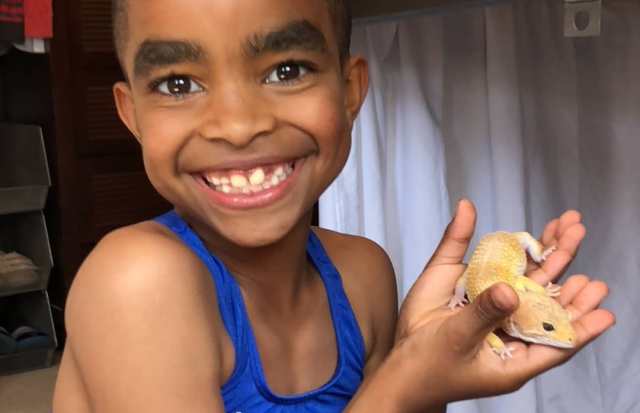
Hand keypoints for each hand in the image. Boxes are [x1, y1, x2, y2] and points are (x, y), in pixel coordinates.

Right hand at [393, 199, 614, 409]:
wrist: (398, 363)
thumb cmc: (430, 367)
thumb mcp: (459, 342)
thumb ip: (483, 313)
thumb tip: (510, 288)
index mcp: (515, 353)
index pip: (557, 338)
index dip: (581, 324)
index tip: (604, 307)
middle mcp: (508, 325)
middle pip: (545, 297)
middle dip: (565, 267)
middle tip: (578, 236)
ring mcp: (489, 303)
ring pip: (524, 277)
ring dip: (545, 252)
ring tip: (567, 229)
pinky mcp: (469, 286)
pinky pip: (486, 260)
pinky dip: (501, 244)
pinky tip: (518, 230)